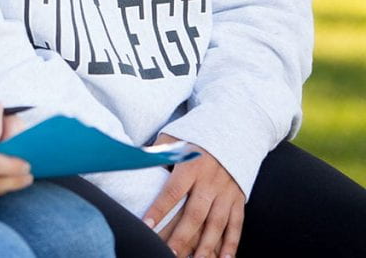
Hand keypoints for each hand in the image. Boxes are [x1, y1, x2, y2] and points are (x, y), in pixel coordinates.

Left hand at [143, 134, 243, 257]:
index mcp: (191, 165)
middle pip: (195, 214)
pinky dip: (231, 243)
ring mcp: (226, 192)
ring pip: (216, 224)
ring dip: (205, 246)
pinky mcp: (239, 199)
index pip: (172, 191)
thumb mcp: (174, 136)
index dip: (159, 209)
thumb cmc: (196, 134)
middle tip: (168, 253)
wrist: (234, 128)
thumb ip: (157, 151)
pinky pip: (236, 224)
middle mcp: (210, 181)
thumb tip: (133, 158)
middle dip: (181, 236)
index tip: (146, 225)